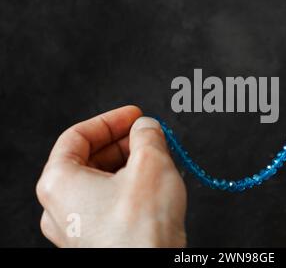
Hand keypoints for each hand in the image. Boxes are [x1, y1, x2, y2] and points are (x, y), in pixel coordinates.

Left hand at [36, 106, 186, 246]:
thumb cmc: (142, 226)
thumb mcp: (151, 162)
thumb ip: (147, 134)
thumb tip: (147, 127)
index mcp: (59, 182)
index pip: (78, 136)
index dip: (110, 120)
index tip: (134, 115)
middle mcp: (58, 207)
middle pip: (89, 159)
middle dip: (122, 143)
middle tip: (149, 135)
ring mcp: (75, 228)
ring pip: (100, 182)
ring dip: (128, 164)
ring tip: (156, 158)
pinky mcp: (95, 240)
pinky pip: (107, 203)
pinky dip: (128, 187)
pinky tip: (153, 184)